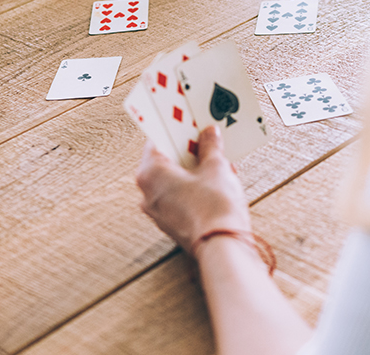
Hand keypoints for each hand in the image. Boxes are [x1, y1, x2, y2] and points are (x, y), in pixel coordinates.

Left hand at [135, 126, 250, 252]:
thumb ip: (210, 147)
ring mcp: (157, 211)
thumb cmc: (214, 206)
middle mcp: (147, 193)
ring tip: (216, 162)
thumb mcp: (216, 167)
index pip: (157, 140)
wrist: (222, 246)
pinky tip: (214, 183)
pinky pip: (178, 197)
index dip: (177, 130)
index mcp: (150, 173)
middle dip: (187, 150)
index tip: (190, 123)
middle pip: (164, 161)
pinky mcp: (170, 224)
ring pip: (172, 180)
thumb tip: (209, 134)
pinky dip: (192, 188)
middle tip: (206, 139)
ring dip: (192, 169)